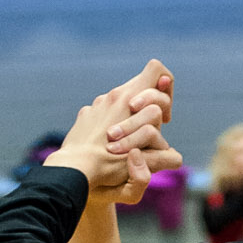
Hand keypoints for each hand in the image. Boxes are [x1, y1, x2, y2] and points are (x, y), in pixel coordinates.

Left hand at [54, 61, 182, 200]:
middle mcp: (113, 95)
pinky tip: (106, 148)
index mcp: (128, 99)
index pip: (157, 71)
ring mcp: (97, 104)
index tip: (164, 118)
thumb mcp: (141, 163)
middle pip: (142, 88)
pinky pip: (106, 113)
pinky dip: (112, 127)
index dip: (168, 90)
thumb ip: (162, 157)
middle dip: (151, 110)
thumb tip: (172, 149)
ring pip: (123, 103)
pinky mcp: (86, 114)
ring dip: (130, 121)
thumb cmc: (106, 169)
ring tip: (124, 145)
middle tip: (148, 132)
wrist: (70, 171)